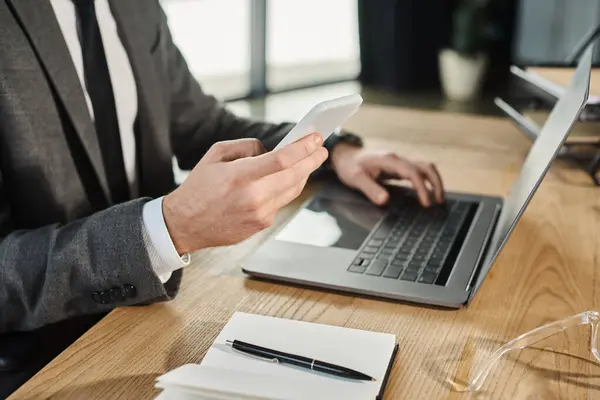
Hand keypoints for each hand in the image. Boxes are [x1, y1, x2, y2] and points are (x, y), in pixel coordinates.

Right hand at [163, 134, 327, 253]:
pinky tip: (285, 180)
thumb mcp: (216, 154)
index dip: (303, 147)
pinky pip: (281, 202)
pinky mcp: (262, 225)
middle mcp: (252, 198)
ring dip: (303, 174)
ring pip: (293, 190)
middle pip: (295, 176)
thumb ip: (247, 147)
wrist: (185, 224)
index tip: (316, 139)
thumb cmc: (199, 187)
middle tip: (321, 149)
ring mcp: (259, 214)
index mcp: (239, 176)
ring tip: (309, 161)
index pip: (282, 160)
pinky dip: (285, 189)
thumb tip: (271, 150)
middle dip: (312, 160)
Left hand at [330, 143, 443, 206]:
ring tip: (438, 198)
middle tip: (440, 201)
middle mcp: (398, 158)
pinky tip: (428, 192)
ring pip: (425, 167)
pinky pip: (418, 171)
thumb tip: (385, 200)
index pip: (413, 173)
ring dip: (434, 181)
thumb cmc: (350, 166)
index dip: (422, 188)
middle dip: (436, 183)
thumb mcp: (356, 179)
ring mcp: (400, 161)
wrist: (345, 156)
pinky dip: (427, 181)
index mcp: (389, 160)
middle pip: (426, 166)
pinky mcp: (399, 166)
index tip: (426, 203)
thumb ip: (370, 189)